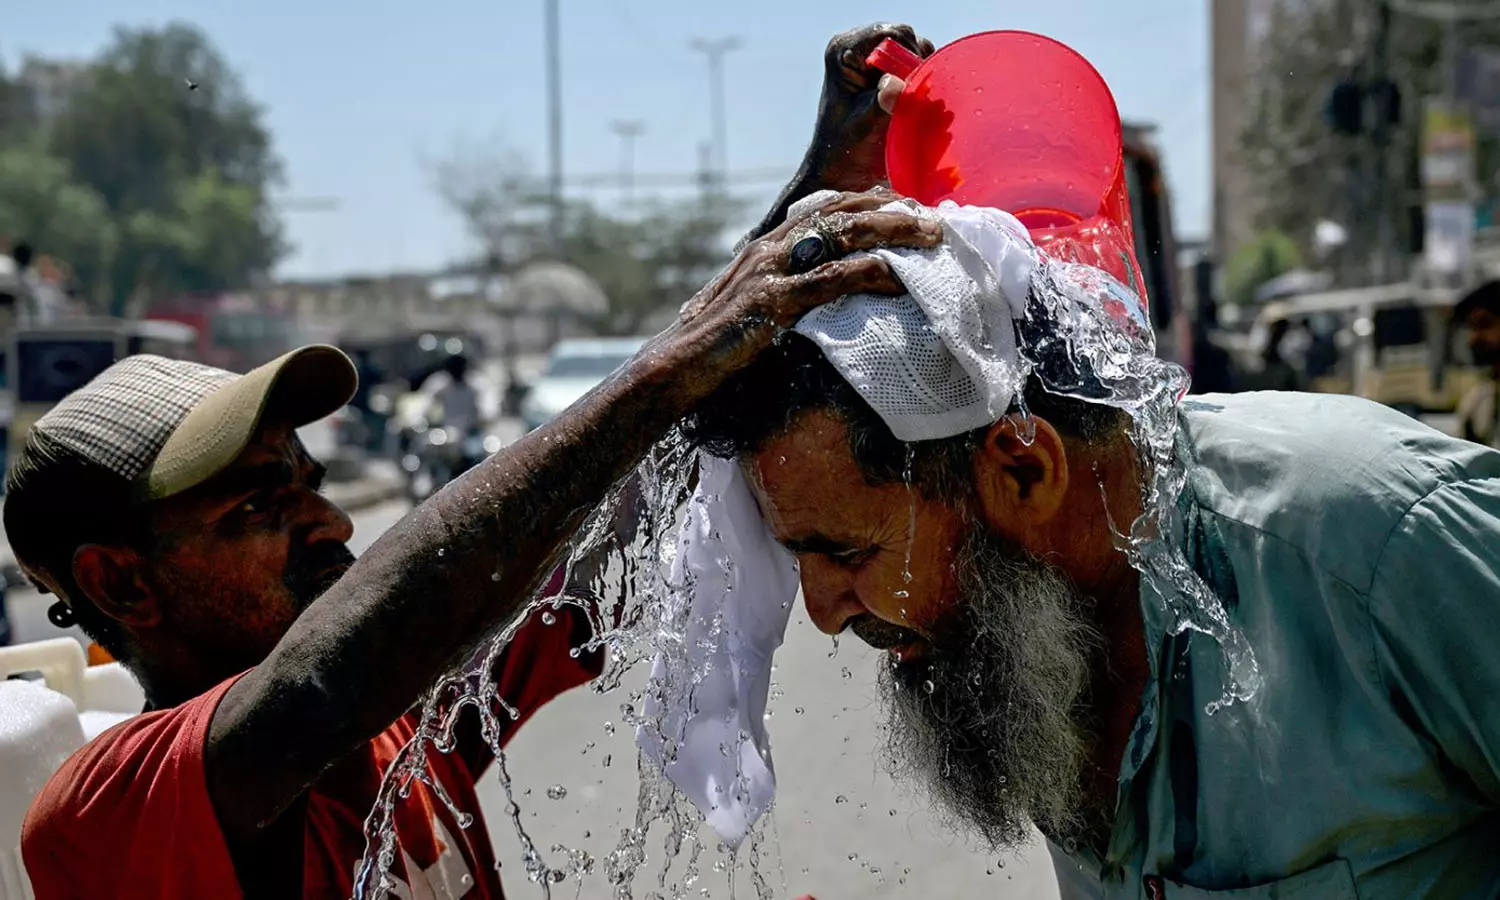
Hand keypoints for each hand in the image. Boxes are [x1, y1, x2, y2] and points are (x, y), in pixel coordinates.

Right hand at [664, 188, 939, 391]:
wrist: (673, 368)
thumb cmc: (713, 348)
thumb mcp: (754, 311)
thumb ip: (785, 296)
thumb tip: (822, 303)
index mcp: (766, 246)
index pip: (827, 207)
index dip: (871, 202)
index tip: (908, 207)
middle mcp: (770, 247)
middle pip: (843, 211)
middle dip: (894, 208)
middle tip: (935, 217)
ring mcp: (771, 270)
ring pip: (846, 235)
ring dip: (896, 231)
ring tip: (933, 235)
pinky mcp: (775, 301)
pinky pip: (835, 279)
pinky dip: (874, 274)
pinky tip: (903, 278)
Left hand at [807, 23, 934, 191]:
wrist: (840, 173)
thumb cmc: (844, 151)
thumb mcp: (866, 125)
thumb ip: (883, 103)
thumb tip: (898, 85)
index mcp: (843, 51)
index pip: (889, 34)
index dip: (908, 56)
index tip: (913, 88)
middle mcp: (856, 47)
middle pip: (906, 39)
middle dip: (917, 67)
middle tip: (915, 101)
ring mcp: (872, 58)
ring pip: (915, 52)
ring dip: (921, 78)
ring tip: (911, 107)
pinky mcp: (886, 72)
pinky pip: (916, 67)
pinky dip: (921, 85)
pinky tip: (913, 107)